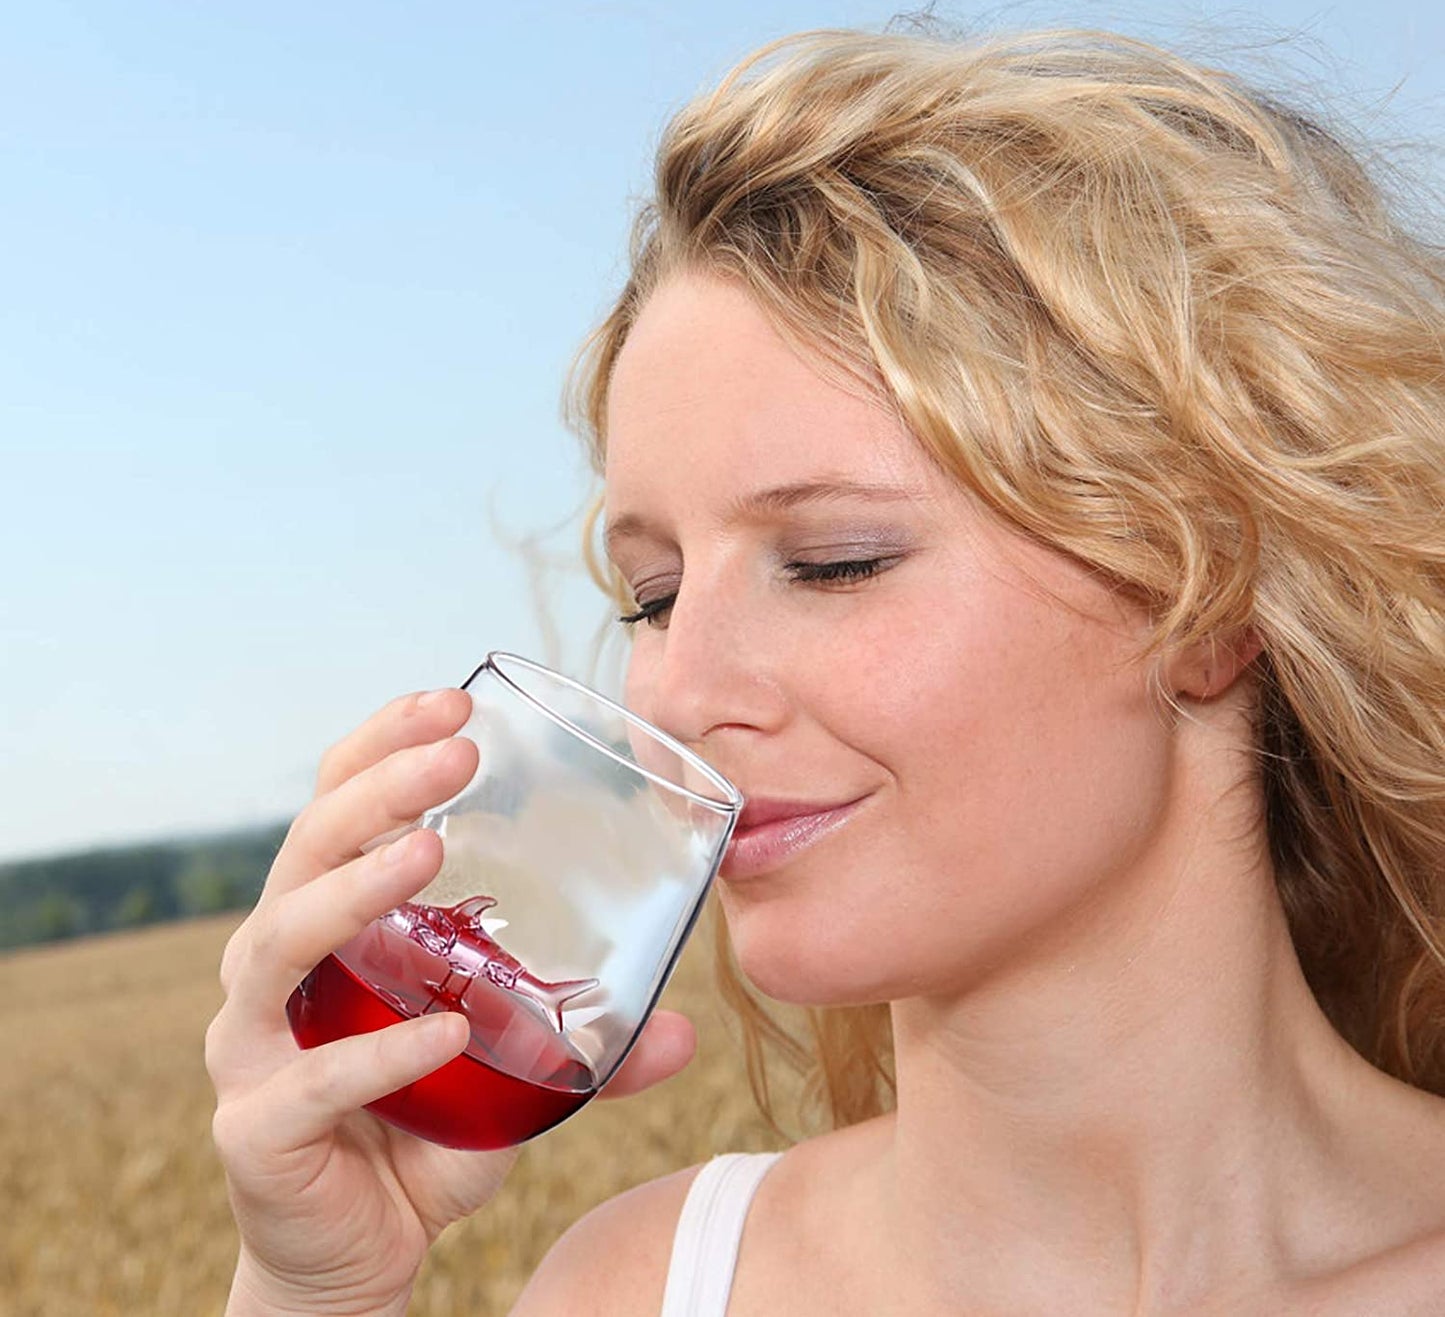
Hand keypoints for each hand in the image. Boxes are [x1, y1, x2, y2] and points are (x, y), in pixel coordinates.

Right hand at [206, 688, 696, 1315]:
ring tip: (427, 855)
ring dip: (352, 891)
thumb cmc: (424, 1133)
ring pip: (276, 944)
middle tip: (454, 759)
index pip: (337, 809)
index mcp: (333, 928)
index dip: (381, 747)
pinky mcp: (255, 1131)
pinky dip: (374, 1057)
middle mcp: (280, 970)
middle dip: (376, 794)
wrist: (359, 1255)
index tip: (452, 703)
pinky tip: (443, 1034)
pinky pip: (305, 1084)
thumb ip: (587, 1048)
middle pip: (303, 852)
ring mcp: (254, 1047)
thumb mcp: (513, 1077)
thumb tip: (687, 1030)